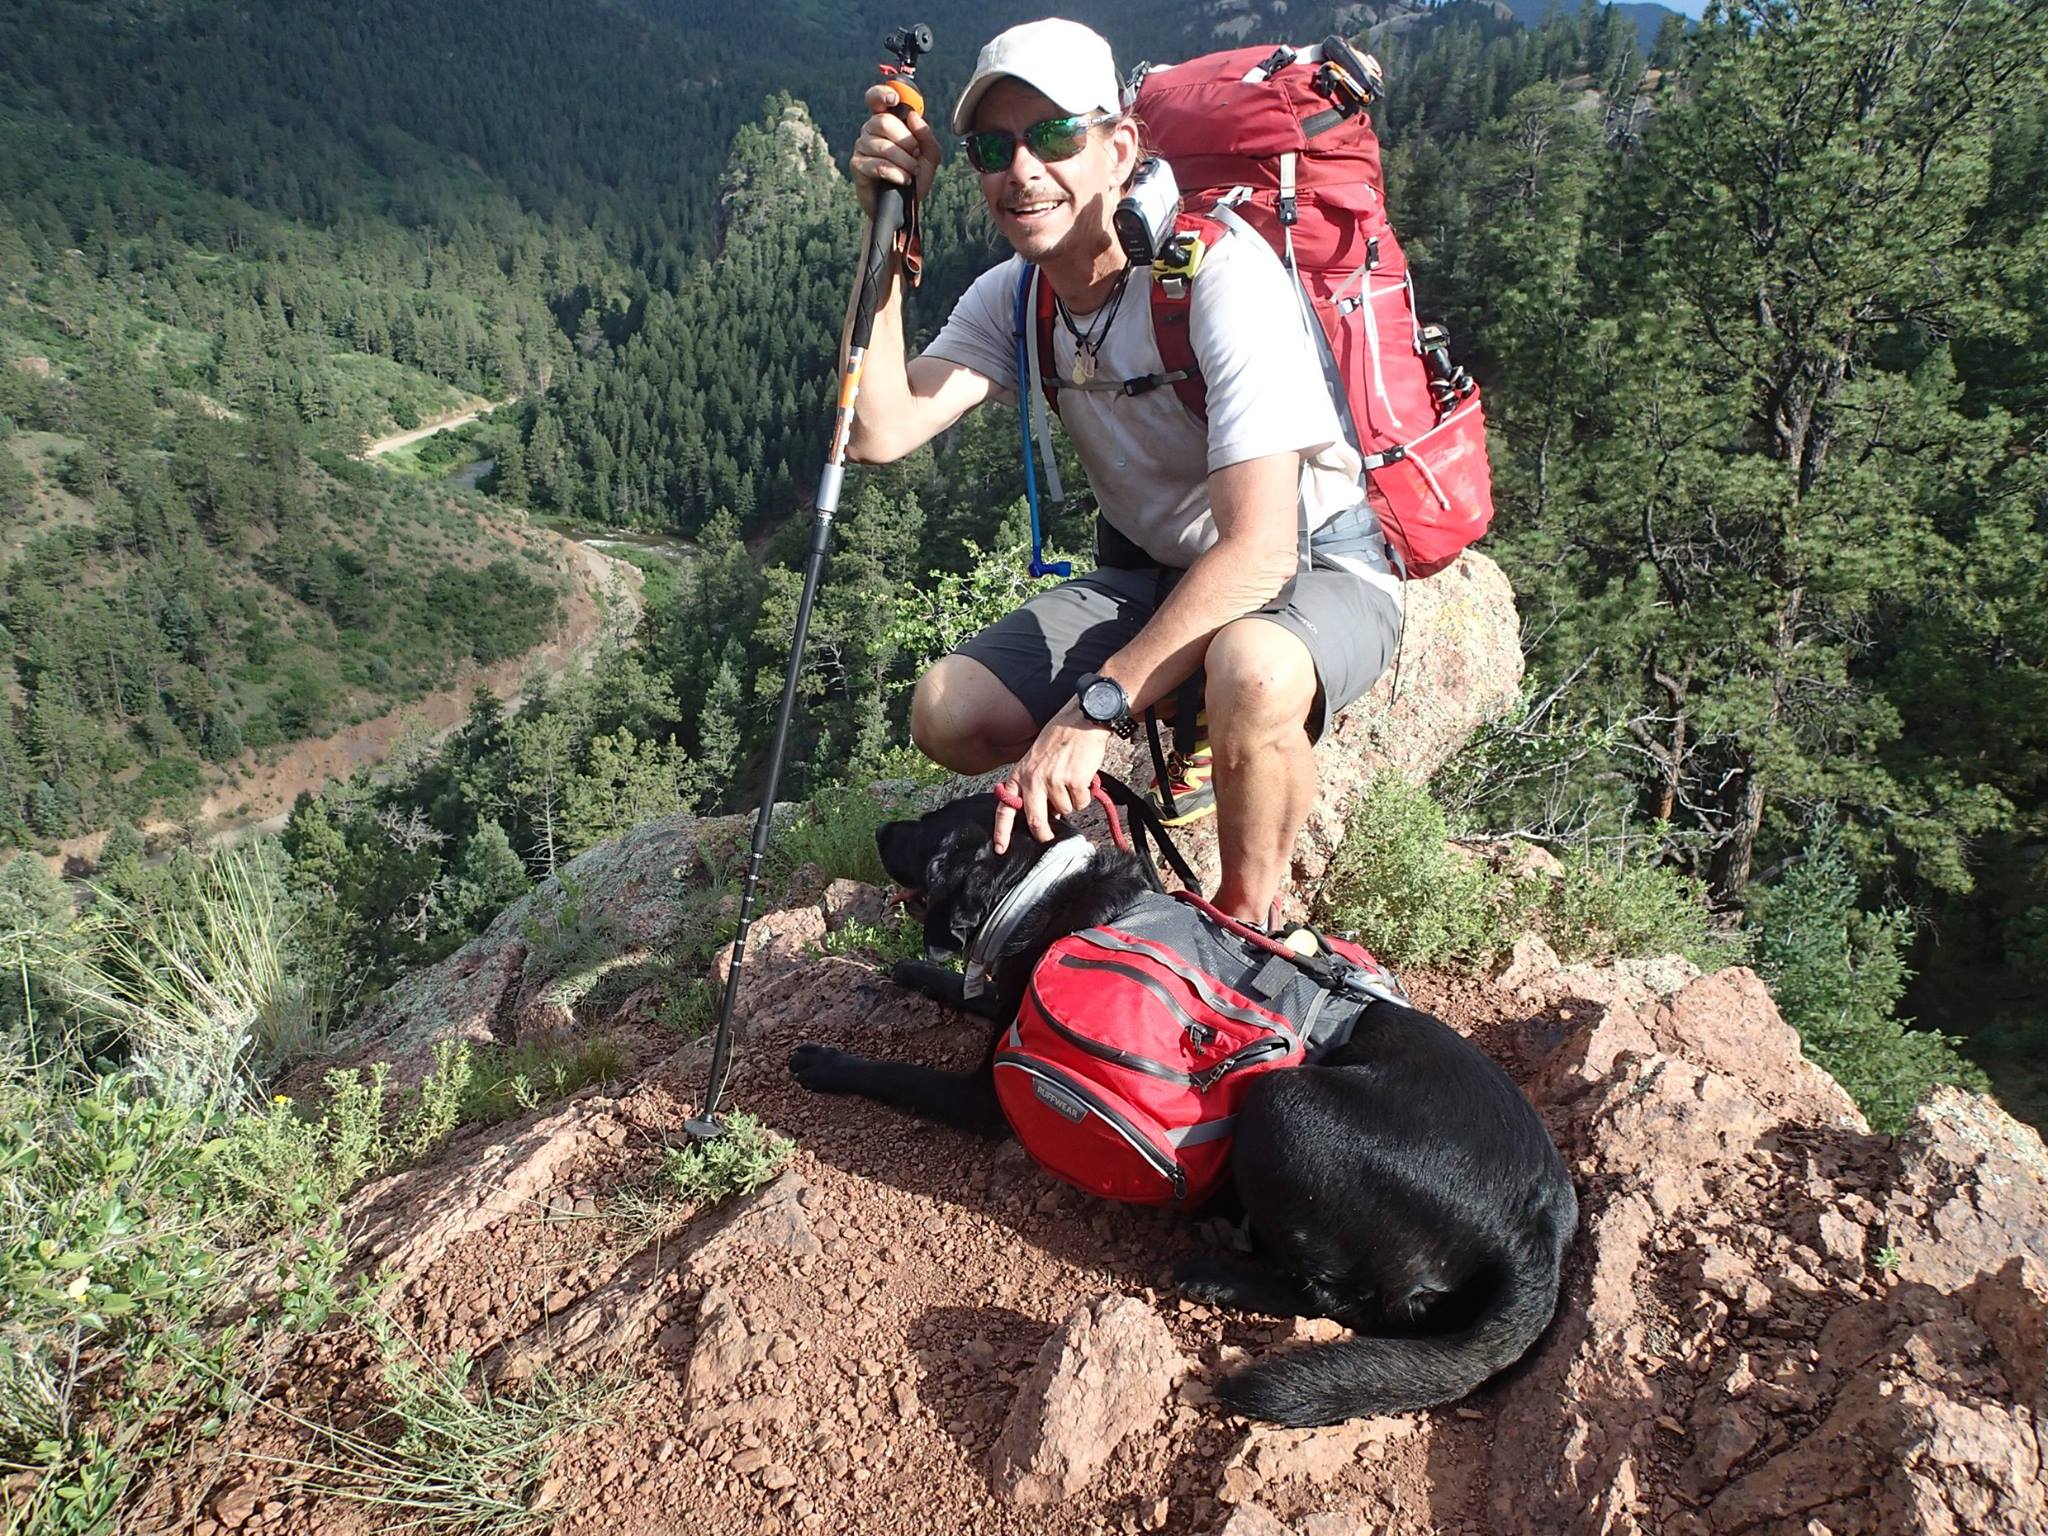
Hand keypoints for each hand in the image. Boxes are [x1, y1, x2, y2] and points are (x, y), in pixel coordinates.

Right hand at [851, 83, 941, 218]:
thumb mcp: (929, 157)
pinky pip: (878, 164)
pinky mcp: (857, 166)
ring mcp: (861, 147)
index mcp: (886, 121)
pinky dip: (896, 173)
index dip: (882, 93)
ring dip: (904, 161)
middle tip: (915, 156)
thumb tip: (913, 116)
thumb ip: (926, 136)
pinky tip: (903, 180)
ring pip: (883, 146)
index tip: (895, 101)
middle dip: (906, 141)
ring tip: (911, 172)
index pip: (876, 98)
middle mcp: (870, 130)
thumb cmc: (913, 178)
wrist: (902, 208)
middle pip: (884, 122)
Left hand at [994, 707, 1110, 852]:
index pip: (1006, 808)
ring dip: (1071, 802)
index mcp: (1020, 775)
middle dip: (1044, 834)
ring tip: (1072, 780)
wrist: (1081, 721)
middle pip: (1035, 821)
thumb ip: (1034, 787)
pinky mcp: (1073, 782)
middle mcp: (1033, 779)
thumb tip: (1046, 814)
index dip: (1002, 831)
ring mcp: (1053, 781)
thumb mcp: (1035, 761)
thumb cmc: (1059, 739)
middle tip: (1049, 838)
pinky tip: (1083, 778)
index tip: (1001, 849)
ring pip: (1064, 811)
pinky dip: (1085, 795)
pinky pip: (1081, 803)